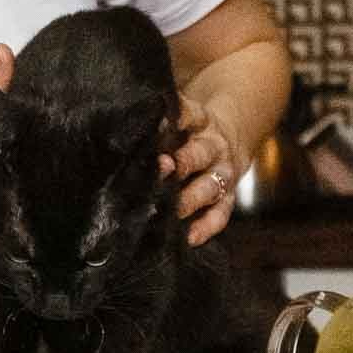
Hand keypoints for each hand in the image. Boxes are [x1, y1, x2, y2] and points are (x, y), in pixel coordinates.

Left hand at [158, 94, 236, 246]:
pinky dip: (205, 227)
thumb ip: (158, 125)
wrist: (227, 142)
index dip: (176, 118)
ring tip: (172, 209)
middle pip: (200, 154)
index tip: (158, 123)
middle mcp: (214, 147)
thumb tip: (125, 132)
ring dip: (190, 197)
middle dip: (182, 162)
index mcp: (201, 121)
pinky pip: (220, 215)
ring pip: (210, 186)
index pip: (190, 115)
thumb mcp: (180, 119)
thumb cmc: (187, 133)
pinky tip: (188, 238)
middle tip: (162, 167)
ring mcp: (223, 174)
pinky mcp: (227, 199)